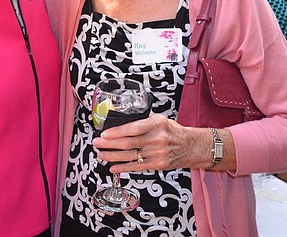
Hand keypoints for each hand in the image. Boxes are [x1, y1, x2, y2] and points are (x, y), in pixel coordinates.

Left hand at [93, 114, 215, 172]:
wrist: (190, 146)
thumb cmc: (172, 131)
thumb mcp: (159, 120)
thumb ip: (142, 122)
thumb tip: (119, 125)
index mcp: (156, 124)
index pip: (132, 128)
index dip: (116, 132)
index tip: (104, 134)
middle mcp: (157, 139)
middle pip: (128, 143)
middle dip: (109, 144)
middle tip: (96, 143)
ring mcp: (157, 153)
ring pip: (130, 156)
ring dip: (112, 156)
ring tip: (100, 154)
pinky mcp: (157, 164)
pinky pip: (136, 167)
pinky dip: (123, 167)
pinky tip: (112, 167)